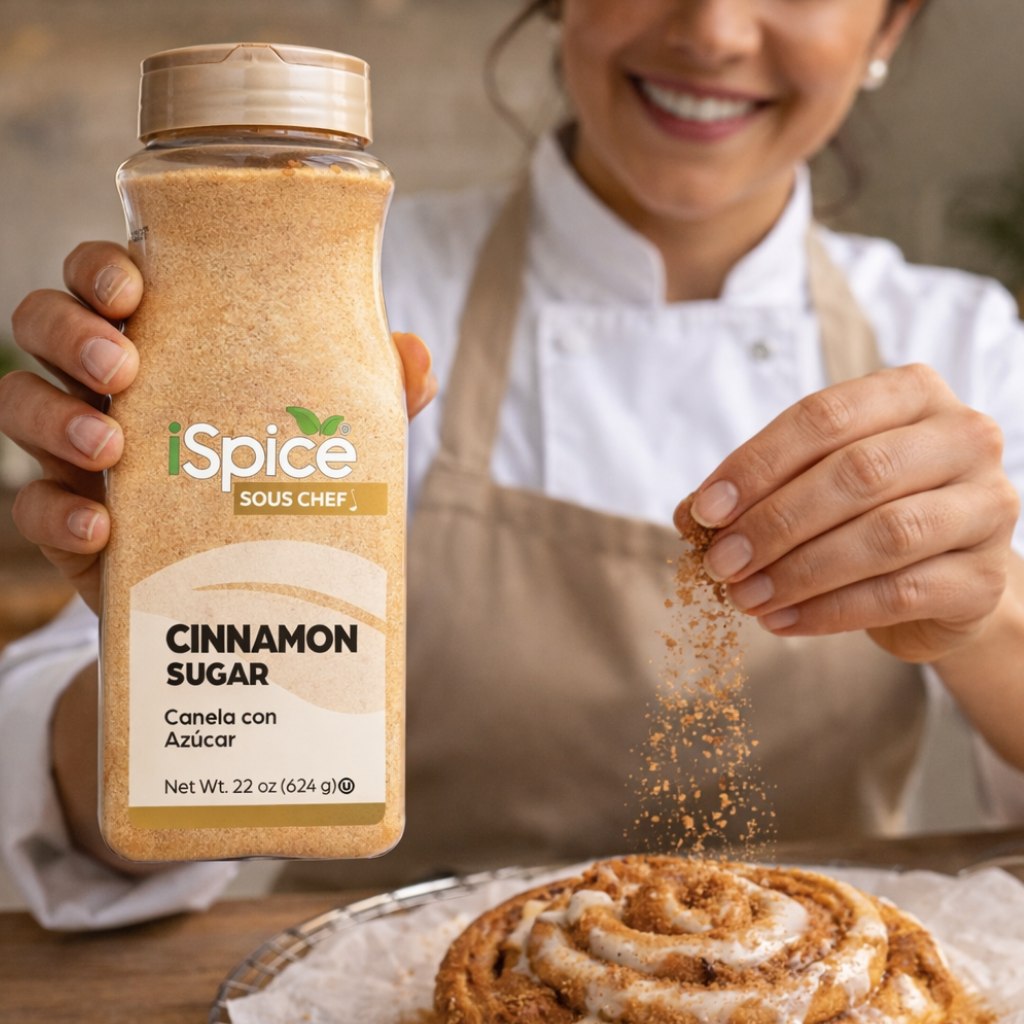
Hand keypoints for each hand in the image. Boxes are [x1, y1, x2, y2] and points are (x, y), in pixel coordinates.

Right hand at [0, 241, 436, 615]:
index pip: (106, 279)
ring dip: (55, 417)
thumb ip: (369, 396)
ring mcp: (78, 450)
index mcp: (163, 344)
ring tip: (114, 445)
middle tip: (123, 363)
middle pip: (44, 323)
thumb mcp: (328, 435)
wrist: (246, 584)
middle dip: (70, 330)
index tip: (133, 286)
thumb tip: (418, 357)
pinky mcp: (70, 521)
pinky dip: (57, 514)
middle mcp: (106, 385)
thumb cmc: (279, 479)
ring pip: (19, 405)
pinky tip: (101, 528)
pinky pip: (32, 506)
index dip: (100, 268)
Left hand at [674, 364, 1020, 663]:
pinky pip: (900, 593)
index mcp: (912, 394)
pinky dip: (829, 610)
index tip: (707, 511)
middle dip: (775, 523)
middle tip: (722, 562)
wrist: (942, 577)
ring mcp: (986, 506)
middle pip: (857, 474)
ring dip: (799, 571)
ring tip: (745, 597)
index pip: (824, 417)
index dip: (758, 465)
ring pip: (884, 535)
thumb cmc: (868, 513)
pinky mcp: (984, 576)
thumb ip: (761, 488)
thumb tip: (693, 514)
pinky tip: (782, 621)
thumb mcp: (814, 483)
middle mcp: (963, 438)